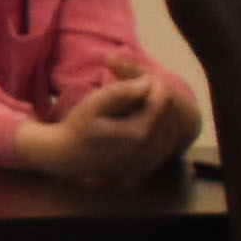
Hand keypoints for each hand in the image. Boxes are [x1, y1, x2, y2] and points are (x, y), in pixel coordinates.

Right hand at [19, 76, 170, 183]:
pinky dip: (161, 128)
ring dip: (162, 112)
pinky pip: (167, 140)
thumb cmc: (78, 126)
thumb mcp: (94, 103)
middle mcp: (151, 148)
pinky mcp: (151, 164)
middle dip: (159, 96)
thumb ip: (121, 91)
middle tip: (141, 86)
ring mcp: (152, 159)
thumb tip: (147, 83)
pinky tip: (145, 121)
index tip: (140, 76)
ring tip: (141, 103)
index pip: (164, 99)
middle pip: (170, 112)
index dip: (155, 83)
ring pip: (172, 126)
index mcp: (141, 132)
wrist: (69, 155)